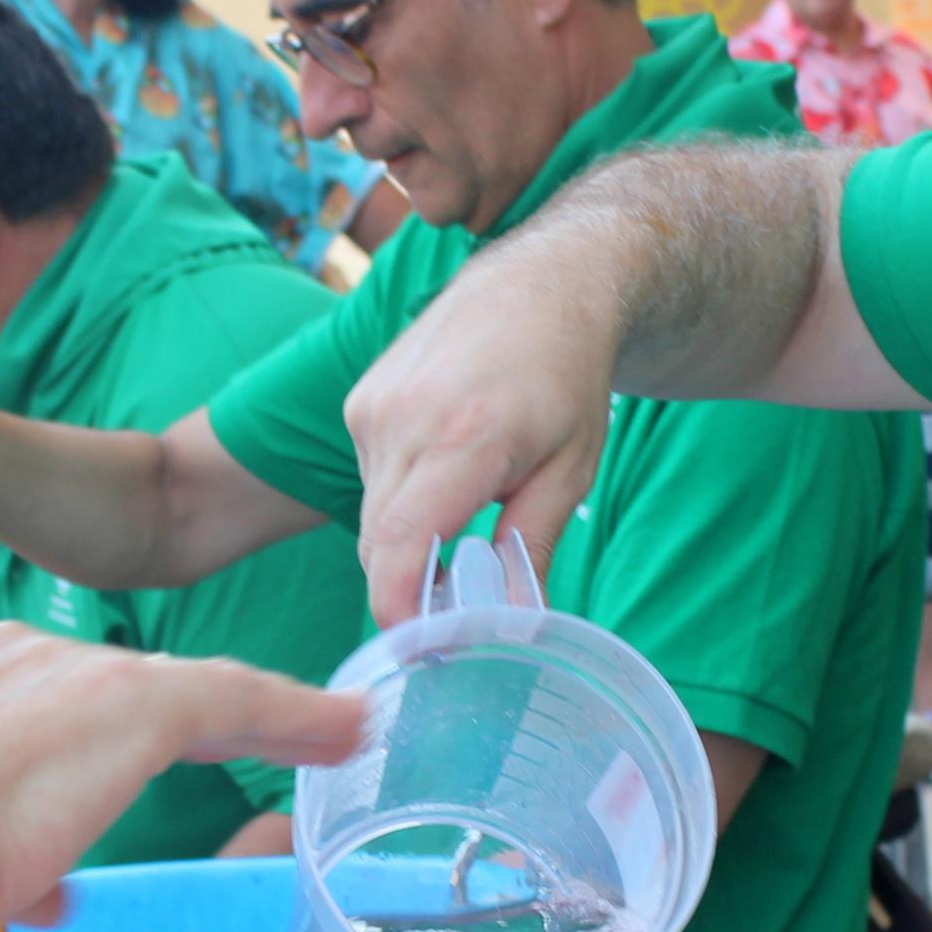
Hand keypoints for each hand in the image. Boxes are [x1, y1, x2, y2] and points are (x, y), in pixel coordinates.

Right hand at [0, 625, 365, 923]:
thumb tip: (44, 896)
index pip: (19, 707)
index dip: (58, 747)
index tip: (83, 776)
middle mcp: (0, 660)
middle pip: (102, 693)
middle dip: (154, 730)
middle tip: (221, 749)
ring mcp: (69, 676)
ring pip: (179, 692)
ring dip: (251, 716)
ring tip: (316, 729)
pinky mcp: (136, 702)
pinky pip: (236, 701)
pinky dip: (295, 716)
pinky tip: (346, 731)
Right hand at [337, 238, 622, 623]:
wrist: (539, 284)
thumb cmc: (566, 376)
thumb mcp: (571, 468)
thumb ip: (532, 546)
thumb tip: (513, 625)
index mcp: (464, 437)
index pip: (401, 542)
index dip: (398, 607)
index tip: (417, 647)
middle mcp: (404, 419)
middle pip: (380, 542)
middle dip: (410, 586)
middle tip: (455, 613)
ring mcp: (373, 406)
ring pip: (372, 514)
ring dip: (407, 538)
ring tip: (463, 519)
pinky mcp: (360, 399)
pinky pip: (369, 477)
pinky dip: (400, 498)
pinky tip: (444, 470)